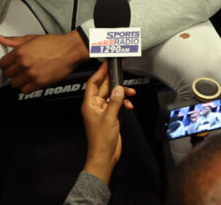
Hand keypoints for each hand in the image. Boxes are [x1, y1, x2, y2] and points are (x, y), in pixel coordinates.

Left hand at [0, 31, 87, 92]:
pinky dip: (25, 88)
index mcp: (20, 52)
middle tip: (17, 71)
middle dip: (11, 73)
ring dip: (17, 81)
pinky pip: (25, 90)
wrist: (69, 50)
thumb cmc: (53, 44)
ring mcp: (31, 74)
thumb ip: (14, 40)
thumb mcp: (31, 38)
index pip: (2, 64)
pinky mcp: (39, 83)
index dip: (5, 65)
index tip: (9, 65)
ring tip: (23, 77)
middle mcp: (24, 64)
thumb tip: (0, 39)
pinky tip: (29, 82)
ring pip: (14, 84)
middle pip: (7, 75)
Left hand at [80, 62, 135, 183]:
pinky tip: (129, 105)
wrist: (105, 155)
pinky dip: (123, 103)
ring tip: (130, 93)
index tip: (106, 65)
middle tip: (121, 73)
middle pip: (103, 87)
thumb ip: (115, 101)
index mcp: (89, 104)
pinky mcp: (109, 116)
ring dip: (121, 93)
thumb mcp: (110, 117)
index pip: (93, 83)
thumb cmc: (101, 140)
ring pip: (112, 95)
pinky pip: (116, 104)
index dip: (100, 73)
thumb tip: (118, 88)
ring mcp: (102, 111)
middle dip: (114, 81)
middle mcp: (94, 106)